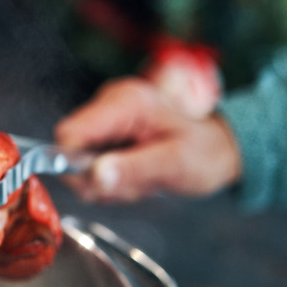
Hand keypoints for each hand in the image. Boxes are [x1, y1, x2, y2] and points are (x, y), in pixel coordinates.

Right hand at [54, 77, 240, 202]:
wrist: (217, 146)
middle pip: (69, 148)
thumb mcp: (174, 165)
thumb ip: (132, 170)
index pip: (69, 133)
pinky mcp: (105, 130)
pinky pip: (89, 161)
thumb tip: (93, 177)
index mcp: (125, 102)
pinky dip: (108, 177)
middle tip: (132, 184)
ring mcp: (106, 116)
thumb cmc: (203, 151)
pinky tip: (133, 174)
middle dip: (94, 177)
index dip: (75, 164)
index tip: (103, 183)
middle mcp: (110, 102)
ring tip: (139, 178)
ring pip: (77, 160)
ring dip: (105, 180)